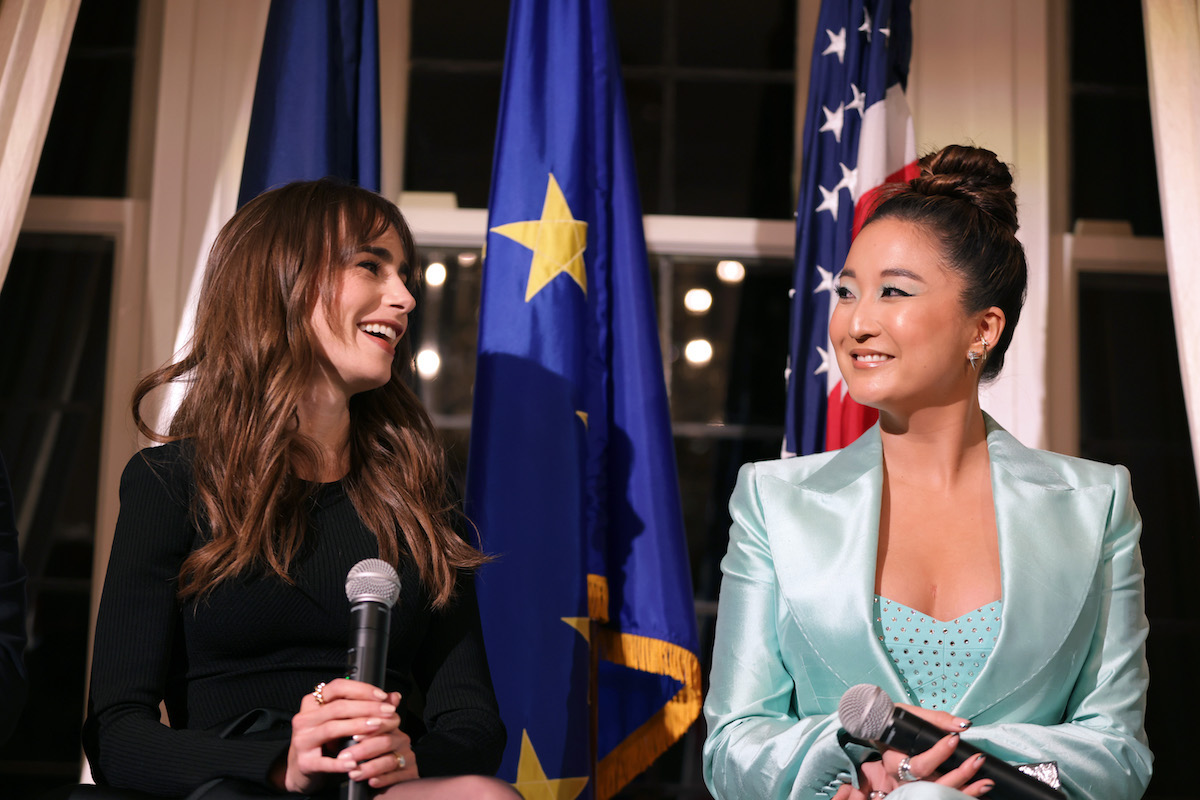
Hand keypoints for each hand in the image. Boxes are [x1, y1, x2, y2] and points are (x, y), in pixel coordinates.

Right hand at [278, 678, 405, 794]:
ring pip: (332, 729)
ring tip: (377, 727)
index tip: (382, 696)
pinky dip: (340, 763)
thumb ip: (368, 708)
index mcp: (313, 703)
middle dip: (366, 708)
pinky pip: (324, 762)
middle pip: (338, 707)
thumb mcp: (343, 721)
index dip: (362, 689)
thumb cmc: (325, 741)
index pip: (338, 687)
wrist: (301, 769)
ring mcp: (302, 740)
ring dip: (357, 727)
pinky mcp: (304, 762)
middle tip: (388, 712)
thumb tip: (394, 697)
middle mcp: (305, 718)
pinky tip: (355, 764)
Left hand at [342, 711, 418, 789]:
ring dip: (370, 767)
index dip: (369, 728)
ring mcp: (408, 757)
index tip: (353, 736)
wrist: (381, 776)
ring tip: (353, 773)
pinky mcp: (411, 774)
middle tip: (345, 757)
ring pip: (390, 760)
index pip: (385, 722)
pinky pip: (397, 777)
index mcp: (392, 727)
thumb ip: (359, 721)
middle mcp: (402, 740)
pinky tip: (371, 782)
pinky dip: (383, 779)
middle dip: (363, 750)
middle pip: (385, 741)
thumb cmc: (370, 753)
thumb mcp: (362, 736)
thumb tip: (352, 700)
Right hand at [840, 705, 993, 798]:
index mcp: (894, 760)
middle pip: (932, 783)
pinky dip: (965, 794)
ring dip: (966, 789)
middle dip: (959, 774)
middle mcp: (903, 778)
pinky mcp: (924, 790)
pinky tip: (979, 790)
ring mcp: (914, 787)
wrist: (882, 732)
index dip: (938, 754)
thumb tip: (961, 725)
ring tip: (986, 781)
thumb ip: (936, 719)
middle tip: (976, 760)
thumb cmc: (895, 724)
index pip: (918, 765)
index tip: (954, 739)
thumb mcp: (910, 715)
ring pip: (940, 793)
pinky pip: (944, 795)